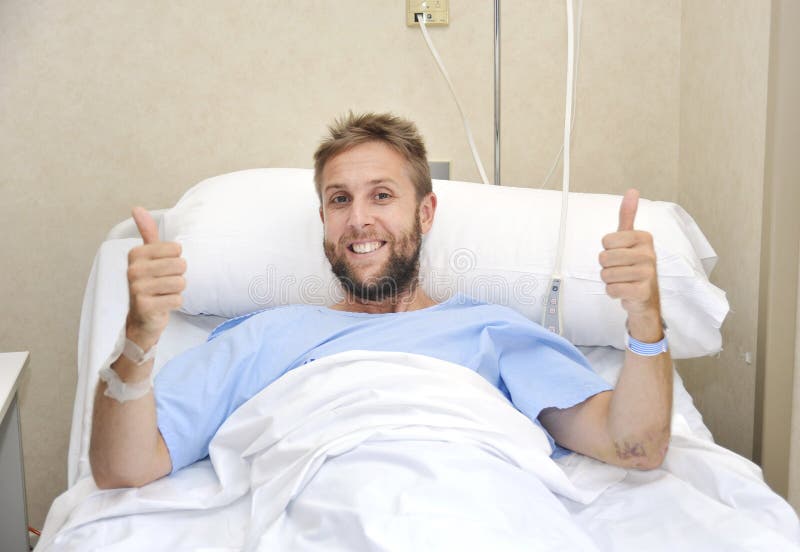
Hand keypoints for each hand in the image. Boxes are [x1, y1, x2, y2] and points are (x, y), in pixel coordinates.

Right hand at [125, 207, 185, 348]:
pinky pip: (177, 299)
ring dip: (177, 290)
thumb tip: (137, 208)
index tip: (162, 269)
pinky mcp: (145, 306)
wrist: (142, 318)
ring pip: (180, 282)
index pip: (176, 249)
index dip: (176, 260)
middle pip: (180, 265)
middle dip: (179, 276)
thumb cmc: (150, 284)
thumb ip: (147, 233)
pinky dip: (175, 303)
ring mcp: (137, 288)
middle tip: (165, 283)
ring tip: (163, 294)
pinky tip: (163, 304)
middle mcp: (133, 270)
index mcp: (136, 254)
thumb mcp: (148, 257)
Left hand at [599, 190, 661, 337]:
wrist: (644, 297)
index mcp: (644, 238)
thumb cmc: (633, 265)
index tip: (620, 253)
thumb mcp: (630, 238)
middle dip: (606, 267)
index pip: (606, 241)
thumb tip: (632, 190)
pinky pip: (612, 290)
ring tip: (622, 280)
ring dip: (609, 280)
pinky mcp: (643, 291)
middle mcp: (649, 254)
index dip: (607, 250)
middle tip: (619, 269)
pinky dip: (612, 292)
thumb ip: (627, 216)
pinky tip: (624, 291)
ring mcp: (648, 273)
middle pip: (604, 258)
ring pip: (606, 275)